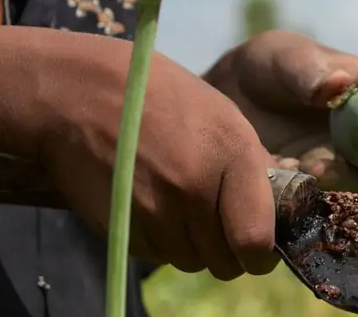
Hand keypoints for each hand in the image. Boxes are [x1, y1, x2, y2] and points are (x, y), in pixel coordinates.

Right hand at [0, 27, 278, 280]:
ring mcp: (156, 211)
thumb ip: (253, 165)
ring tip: (184, 208)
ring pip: (192, 261)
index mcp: (233, 154)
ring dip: (194, 246)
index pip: (256, 239)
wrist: (80, 96)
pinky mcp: (123, 227)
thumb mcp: (222, 115)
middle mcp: (196, 187)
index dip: (262, 254)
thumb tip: (277, 210)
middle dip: (229, 252)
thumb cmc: (160, 98)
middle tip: (221, 228)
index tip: (259, 249)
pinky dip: (163, 242)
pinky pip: (158, 255)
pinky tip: (155, 206)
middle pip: (226, 261)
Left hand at [204, 30, 357, 190]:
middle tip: (322, 172)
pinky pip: (321, 199)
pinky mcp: (316, 182)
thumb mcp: (285, 57)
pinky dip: (302, 194)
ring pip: (354, 187)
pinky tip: (275, 173)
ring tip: (290, 166)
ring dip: (327, 185)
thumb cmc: (269, 64)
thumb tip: (340, 84)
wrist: (229, 92)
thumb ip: (308, 71)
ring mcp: (343, 160)